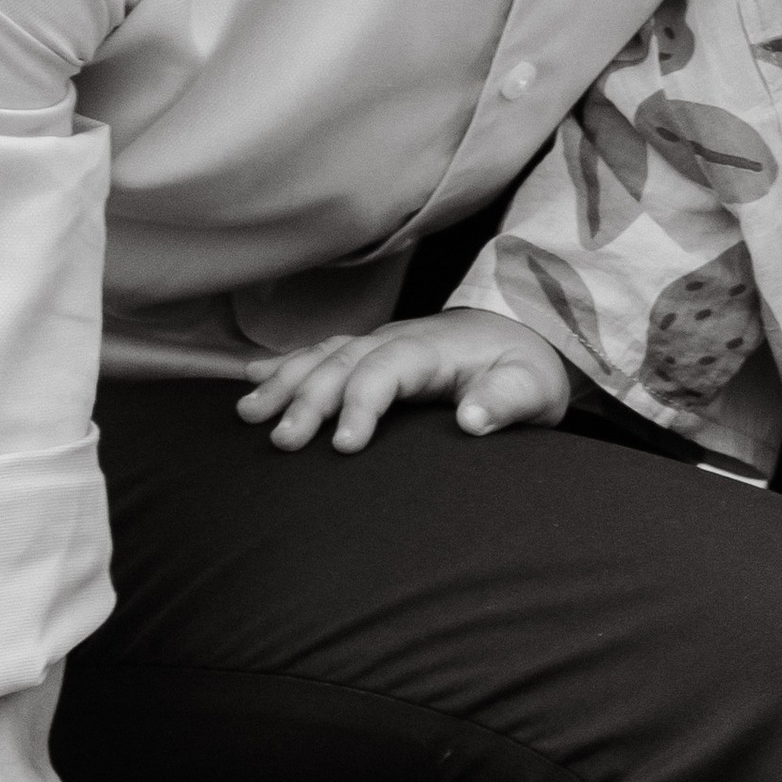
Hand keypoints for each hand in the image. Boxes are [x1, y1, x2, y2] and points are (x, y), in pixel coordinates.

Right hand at [238, 307, 572, 452]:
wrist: (523, 336)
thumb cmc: (524, 370)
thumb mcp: (532, 388)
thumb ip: (506, 401)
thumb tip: (473, 420)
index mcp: (434, 349)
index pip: (388, 369)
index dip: (363, 402)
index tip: (347, 445)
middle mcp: (398, 339)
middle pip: (343, 363)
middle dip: (308, 400)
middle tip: (284, 442)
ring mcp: (379, 342)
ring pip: (322, 356)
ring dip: (284, 383)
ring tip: (249, 415)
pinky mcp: (370, 352)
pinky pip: (320, 353)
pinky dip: (284, 366)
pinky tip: (251, 380)